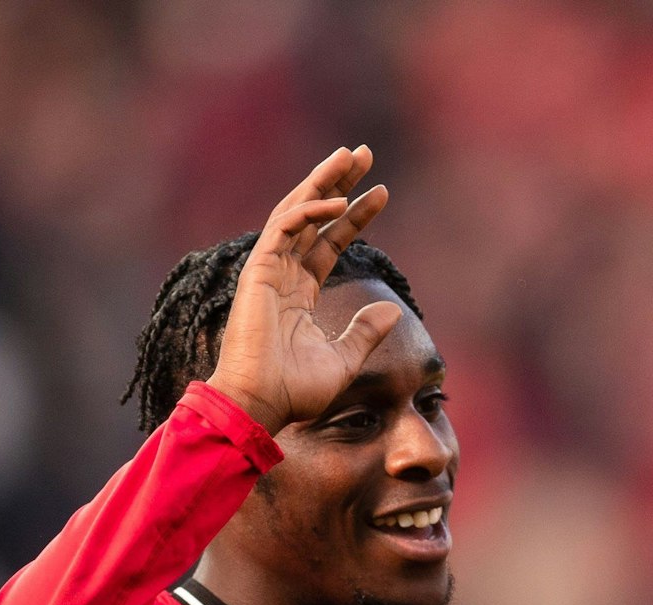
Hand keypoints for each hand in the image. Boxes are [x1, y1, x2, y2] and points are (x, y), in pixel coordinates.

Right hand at [206, 146, 399, 435]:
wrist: (262, 403)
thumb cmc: (296, 390)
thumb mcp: (344, 359)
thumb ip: (365, 332)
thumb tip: (394, 312)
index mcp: (299, 291)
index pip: (330, 242)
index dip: (355, 217)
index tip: (381, 193)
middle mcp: (283, 274)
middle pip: (312, 215)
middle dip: (337, 182)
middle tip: (364, 153)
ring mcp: (268, 270)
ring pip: (297, 211)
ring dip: (324, 182)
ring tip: (351, 156)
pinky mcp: (258, 271)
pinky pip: (284, 230)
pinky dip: (309, 212)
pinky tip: (338, 202)